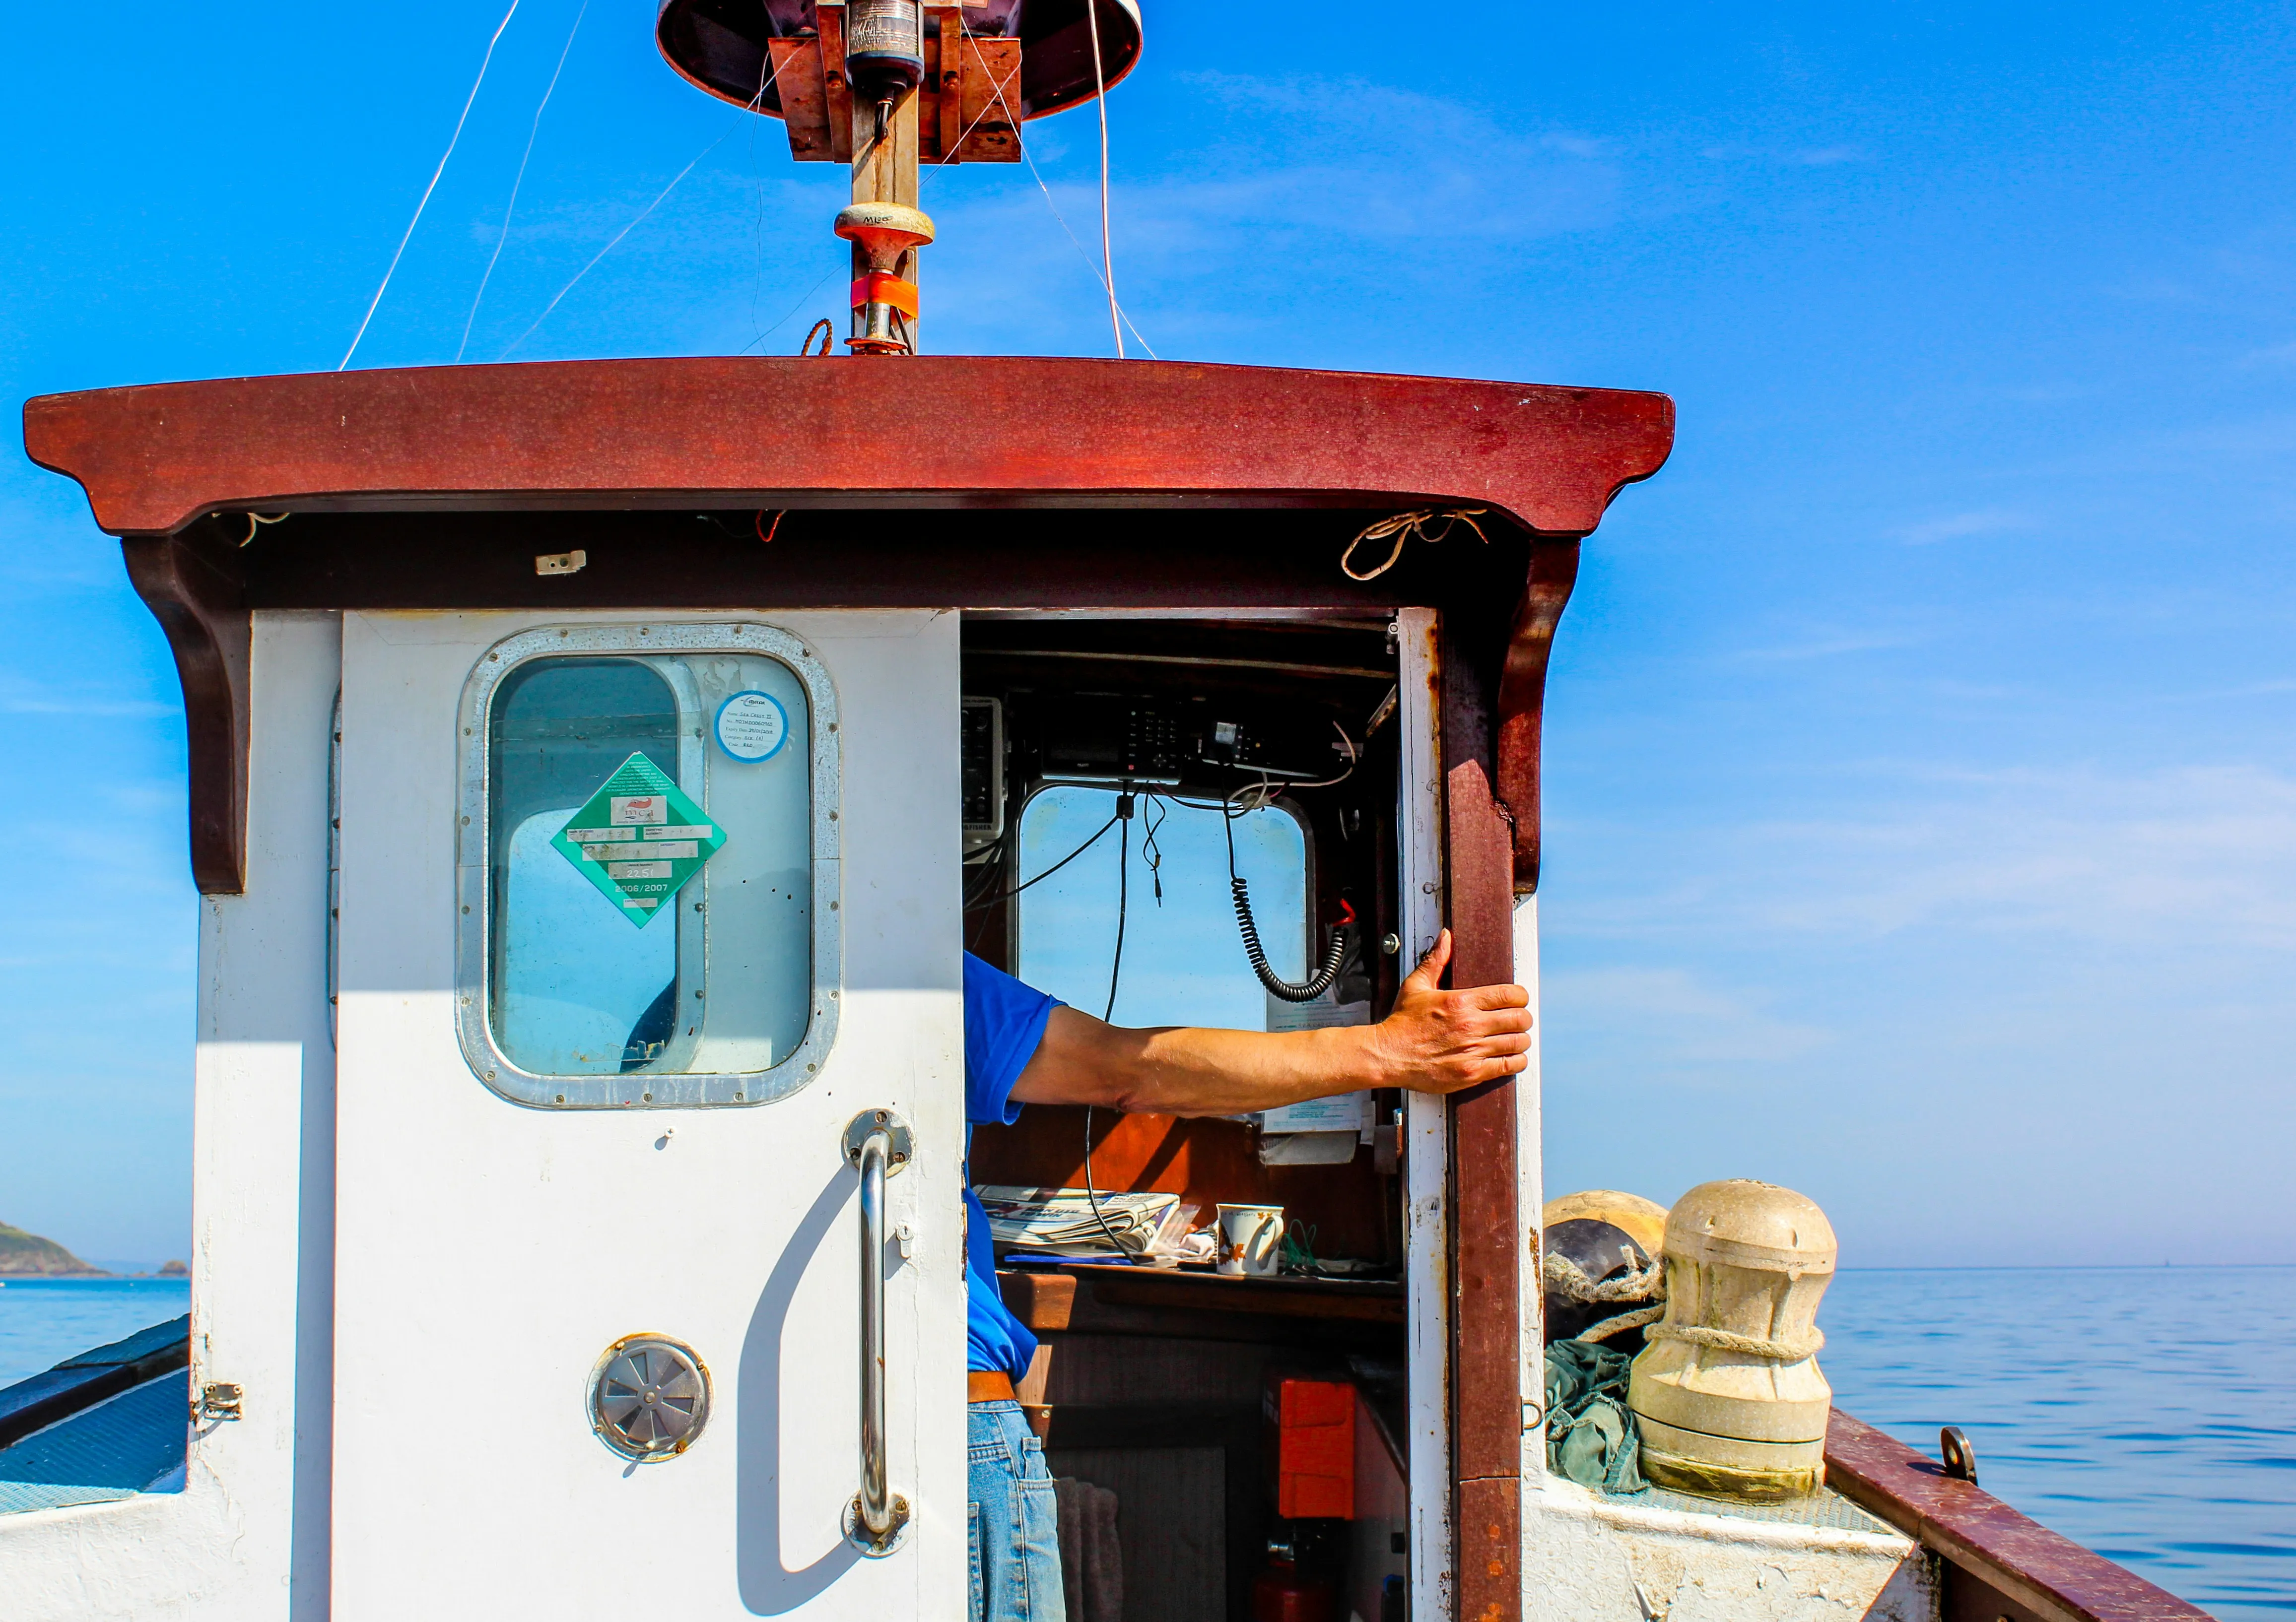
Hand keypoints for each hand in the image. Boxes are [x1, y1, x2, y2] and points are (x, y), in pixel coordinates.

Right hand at [1365, 930, 1532, 1093]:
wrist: (1387, 1055)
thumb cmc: (1402, 1023)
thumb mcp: (1416, 986)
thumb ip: (1436, 960)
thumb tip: (1446, 937)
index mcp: (1461, 1001)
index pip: (1510, 995)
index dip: (1520, 997)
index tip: (1517, 1000)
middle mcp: (1471, 1026)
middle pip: (1520, 1019)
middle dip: (1523, 1018)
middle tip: (1518, 1020)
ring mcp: (1473, 1051)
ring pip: (1519, 1042)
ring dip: (1520, 1039)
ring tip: (1514, 1038)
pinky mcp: (1472, 1073)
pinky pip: (1509, 1066)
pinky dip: (1516, 1061)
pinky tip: (1511, 1057)